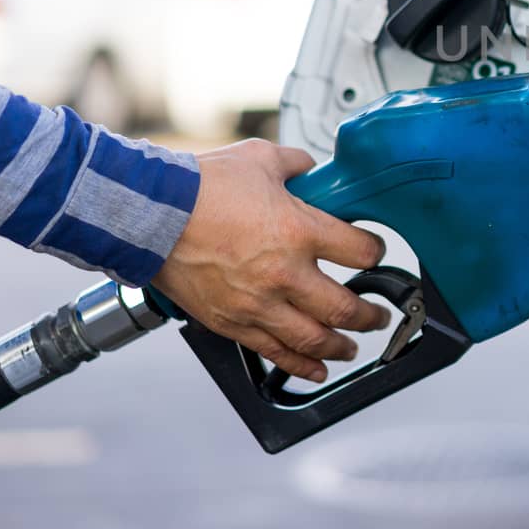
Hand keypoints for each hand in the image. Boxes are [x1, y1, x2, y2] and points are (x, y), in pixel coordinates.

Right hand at [151, 139, 390, 381]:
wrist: (149, 215)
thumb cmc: (201, 186)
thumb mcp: (260, 159)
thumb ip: (295, 165)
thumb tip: (310, 170)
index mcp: (300, 231)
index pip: (360, 252)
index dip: (375, 253)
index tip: (375, 255)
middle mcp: (285, 274)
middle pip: (345, 308)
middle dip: (369, 316)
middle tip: (378, 316)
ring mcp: (258, 304)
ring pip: (314, 339)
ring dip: (341, 347)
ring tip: (353, 347)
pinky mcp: (232, 322)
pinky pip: (275, 352)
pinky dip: (300, 365)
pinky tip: (316, 370)